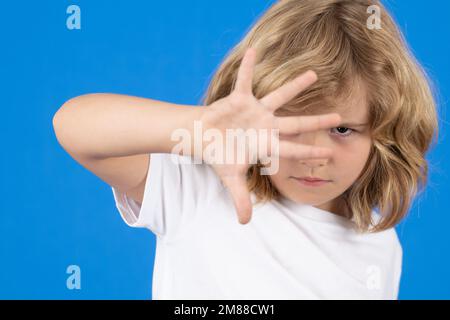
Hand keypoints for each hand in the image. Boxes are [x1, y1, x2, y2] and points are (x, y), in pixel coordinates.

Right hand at [200, 47, 340, 224]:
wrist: (204, 138)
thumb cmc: (220, 156)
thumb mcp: (231, 179)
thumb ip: (240, 198)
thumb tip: (244, 223)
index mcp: (266, 145)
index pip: (293, 149)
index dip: (311, 152)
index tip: (330, 154)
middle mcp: (266, 126)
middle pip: (297, 123)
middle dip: (317, 120)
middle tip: (339, 116)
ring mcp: (255, 111)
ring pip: (279, 96)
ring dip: (295, 86)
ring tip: (314, 73)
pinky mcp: (240, 99)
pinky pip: (245, 80)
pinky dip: (249, 67)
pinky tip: (255, 51)